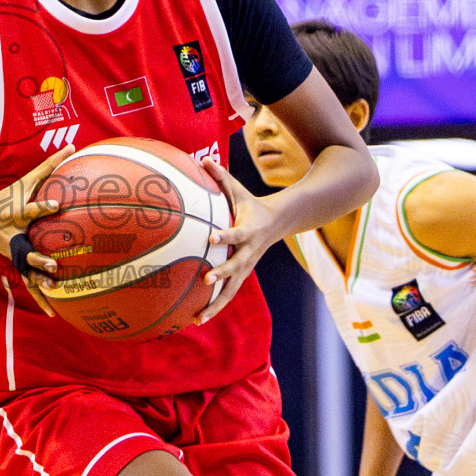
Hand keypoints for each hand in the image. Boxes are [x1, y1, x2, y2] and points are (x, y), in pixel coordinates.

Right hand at [0, 146, 73, 314]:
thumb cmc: (9, 198)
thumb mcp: (27, 180)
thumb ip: (49, 165)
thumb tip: (71, 145)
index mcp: (19, 215)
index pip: (32, 209)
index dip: (43, 206)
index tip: (57, 204)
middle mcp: (17, 237)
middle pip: (28, 250)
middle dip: (40, 258)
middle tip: (55, 266)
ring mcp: (17, 254)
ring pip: (29, 273)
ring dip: (41, 283)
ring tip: (55, 295)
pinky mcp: (19, 265)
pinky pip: (33, 283)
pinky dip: (43, 298)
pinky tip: (54, 314)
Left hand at [197, 159, 281, 323]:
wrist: (278, 222)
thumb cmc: (250, 204)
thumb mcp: (238, 189)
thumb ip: (220, 176)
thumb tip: (203, 157)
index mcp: (248, 230)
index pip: (236, 234)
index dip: (224, 236)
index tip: (210, 239)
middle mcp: (248, 252)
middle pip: (236, 267)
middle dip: (221, 275)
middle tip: (205, 280)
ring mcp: (247, 267)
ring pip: (232, 289)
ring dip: (216, 304)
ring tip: (198, 318)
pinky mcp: (243, 276)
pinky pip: (228, 294)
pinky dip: (215, 307)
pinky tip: (197, 318)